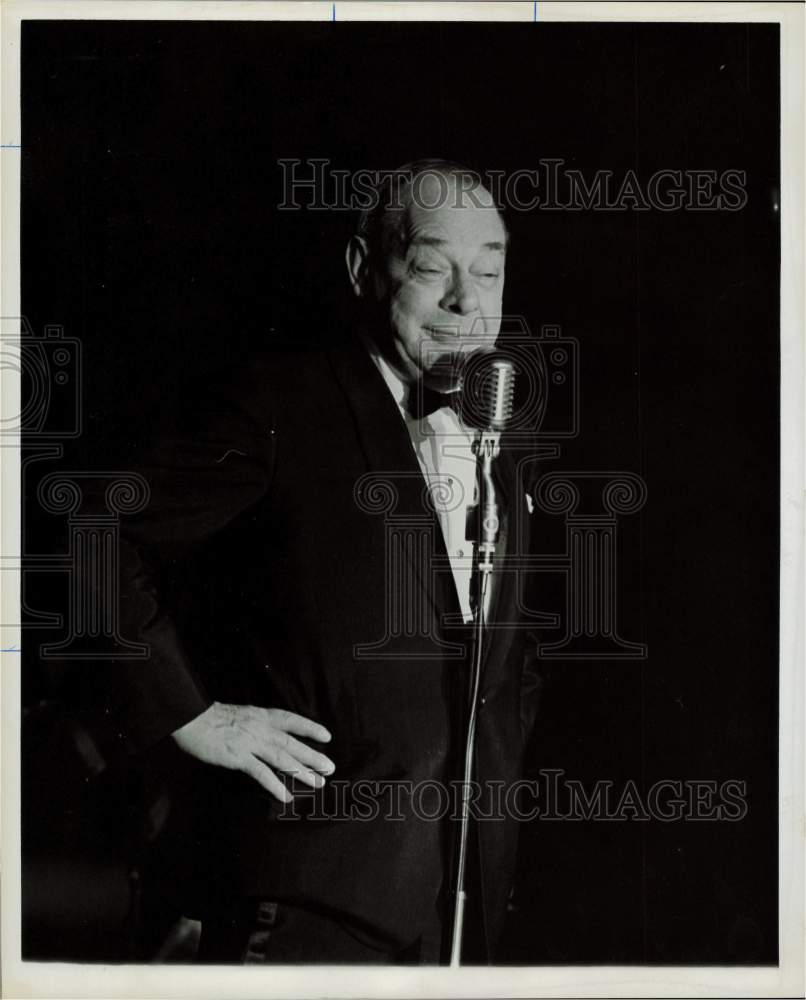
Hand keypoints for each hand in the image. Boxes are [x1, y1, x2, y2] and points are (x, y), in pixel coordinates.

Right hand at [172, 702, 334, 802]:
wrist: (191, 719)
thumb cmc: (212, 718)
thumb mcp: (241, 714)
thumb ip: (256, 723)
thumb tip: (268, 733)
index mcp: (261, 716)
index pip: (291, 720)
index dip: (310, 727)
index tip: (327, 736)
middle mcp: (261, 728)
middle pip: (292, 743)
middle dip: (313, 756)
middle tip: (330, 768)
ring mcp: (251, 743)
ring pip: (282, 759)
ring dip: (302, 772)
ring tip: (317, 783)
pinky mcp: (239, 758)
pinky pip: (261, 773)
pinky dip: (275, 785)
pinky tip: (286, 797)